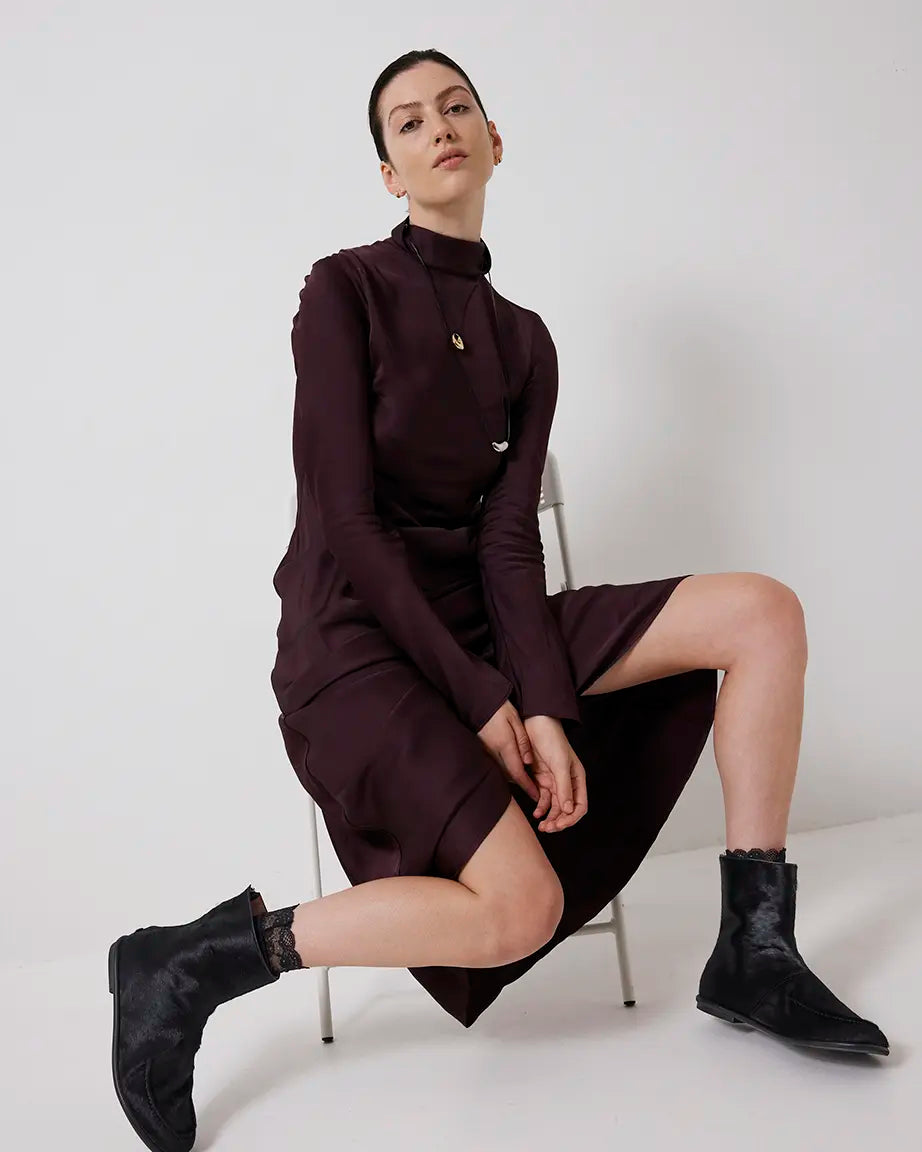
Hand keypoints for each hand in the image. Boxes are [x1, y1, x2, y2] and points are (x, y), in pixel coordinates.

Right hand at [477, 699, 539, 804]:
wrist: (474, 699)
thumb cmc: (496, 706)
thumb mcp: (514, 719)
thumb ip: (522, 741)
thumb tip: (528, 762)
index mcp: (504, 744)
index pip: (517, 772)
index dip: (527, 786)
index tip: (536, 795)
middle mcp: (492, 751)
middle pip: (509, 775)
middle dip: (521, 784)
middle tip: (535, 790)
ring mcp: (484, 751)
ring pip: (501, 771)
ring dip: (513, 778)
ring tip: (525, 781)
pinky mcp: (479, 748)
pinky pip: (494, 764)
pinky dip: (504, 769)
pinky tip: (510, 767)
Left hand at [523, 716, 587, 832]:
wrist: (535, 723)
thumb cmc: (552, 740)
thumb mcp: (560, 763)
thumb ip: (564, 787)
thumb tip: (568, 810)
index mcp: (577, 779)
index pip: (579, 805)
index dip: (570, 818)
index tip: (559, 824)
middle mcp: (567, 782)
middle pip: (566, 810)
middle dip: (559, 821)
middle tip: (548, 829)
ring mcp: (554, 781)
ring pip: (554, 807)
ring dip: (550, 817)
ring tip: (542, 826)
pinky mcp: (541, 779)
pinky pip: (543, 798)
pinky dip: (541, 807)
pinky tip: (537, 813)